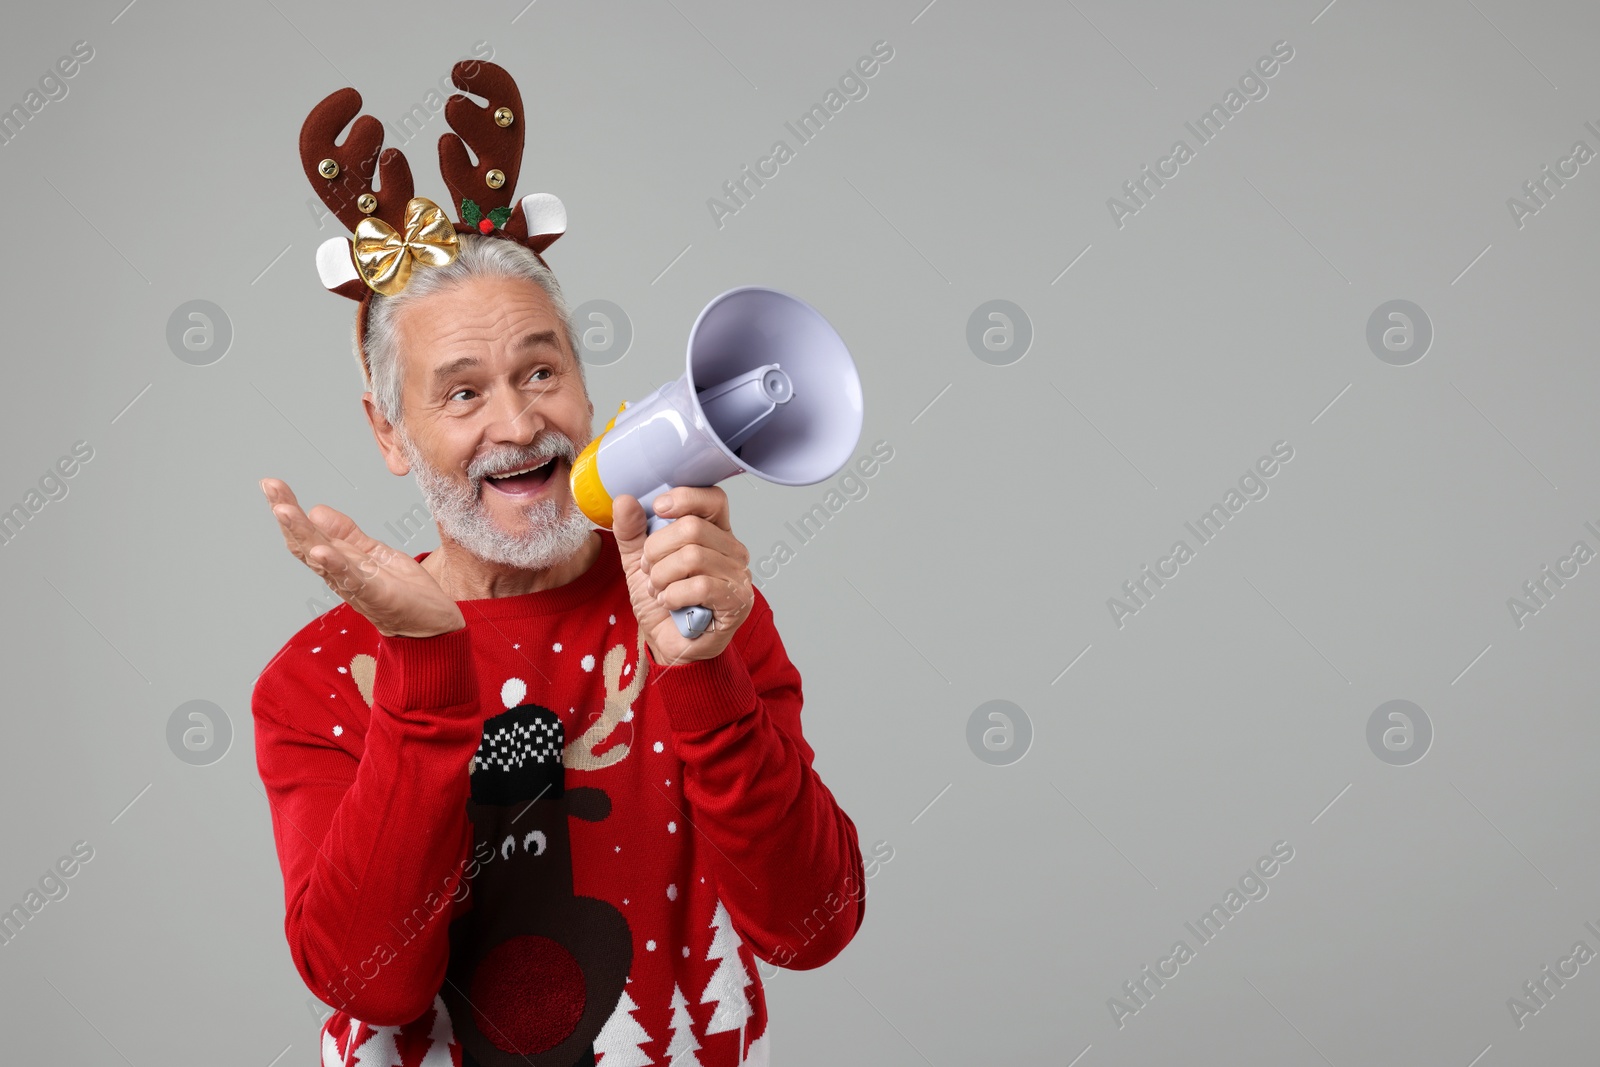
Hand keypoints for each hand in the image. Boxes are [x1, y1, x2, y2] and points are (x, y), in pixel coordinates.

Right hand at [261, 477, 465, 637]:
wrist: (432, 626)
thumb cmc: (403, 591)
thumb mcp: (374, 553)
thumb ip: (347, 534)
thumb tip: (316, 510)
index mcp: (339, 561)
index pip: (307, 533)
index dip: (289, 510)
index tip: (271, 485)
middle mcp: (340, 574)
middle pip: (307, 542)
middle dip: (288, 514)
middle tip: (270, 487)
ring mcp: (356, 585)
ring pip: (322, 558)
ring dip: (303, 534)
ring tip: (285, 511)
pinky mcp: (377, 596)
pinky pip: (353, 580)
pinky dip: (337, 565)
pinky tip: (322, 551)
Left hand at [612, 487, 753, 665]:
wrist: (669, 644)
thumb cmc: (662, 601)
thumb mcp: (638, 561)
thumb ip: (631, 531)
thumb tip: (625, 500)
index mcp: (714, 531)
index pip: (713, 498)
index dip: (685, 498)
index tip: (658, 508)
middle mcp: (732, 549)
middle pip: (693, 528)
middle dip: (657, 550)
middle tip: (649, 570)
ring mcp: (738, 575)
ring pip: (693, 557)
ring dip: (662, 576)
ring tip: (658, 590)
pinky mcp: (737, 602)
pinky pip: (700, 586)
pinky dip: (674, 595)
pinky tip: (670, 603)